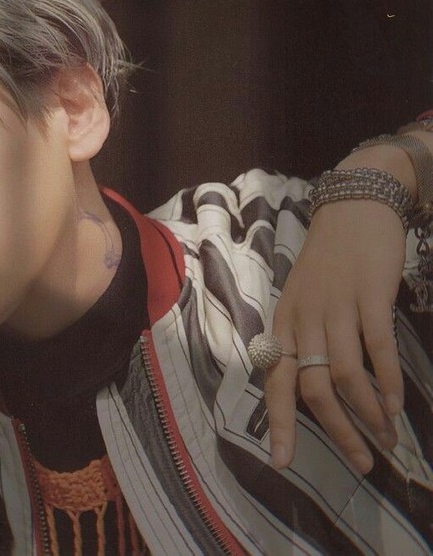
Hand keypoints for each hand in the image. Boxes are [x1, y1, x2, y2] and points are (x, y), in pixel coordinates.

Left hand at [266, 198, 404, 473]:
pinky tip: (397, 404)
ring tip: (385, 437)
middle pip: (312, 388)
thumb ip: (304, 336)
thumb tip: (316, 386)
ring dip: (367, 414)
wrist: (353, 208)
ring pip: (345, 375)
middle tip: (362, 462)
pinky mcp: (369, 295)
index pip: (274, 380)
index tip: (281, 462)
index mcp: (284, 321)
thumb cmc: (328, 259)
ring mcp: (335, 306)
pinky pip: (377, 348)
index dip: (278, 423)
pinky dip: (388, 382)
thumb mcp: (303, 298)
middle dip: (337, 432)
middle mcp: (303, 318)